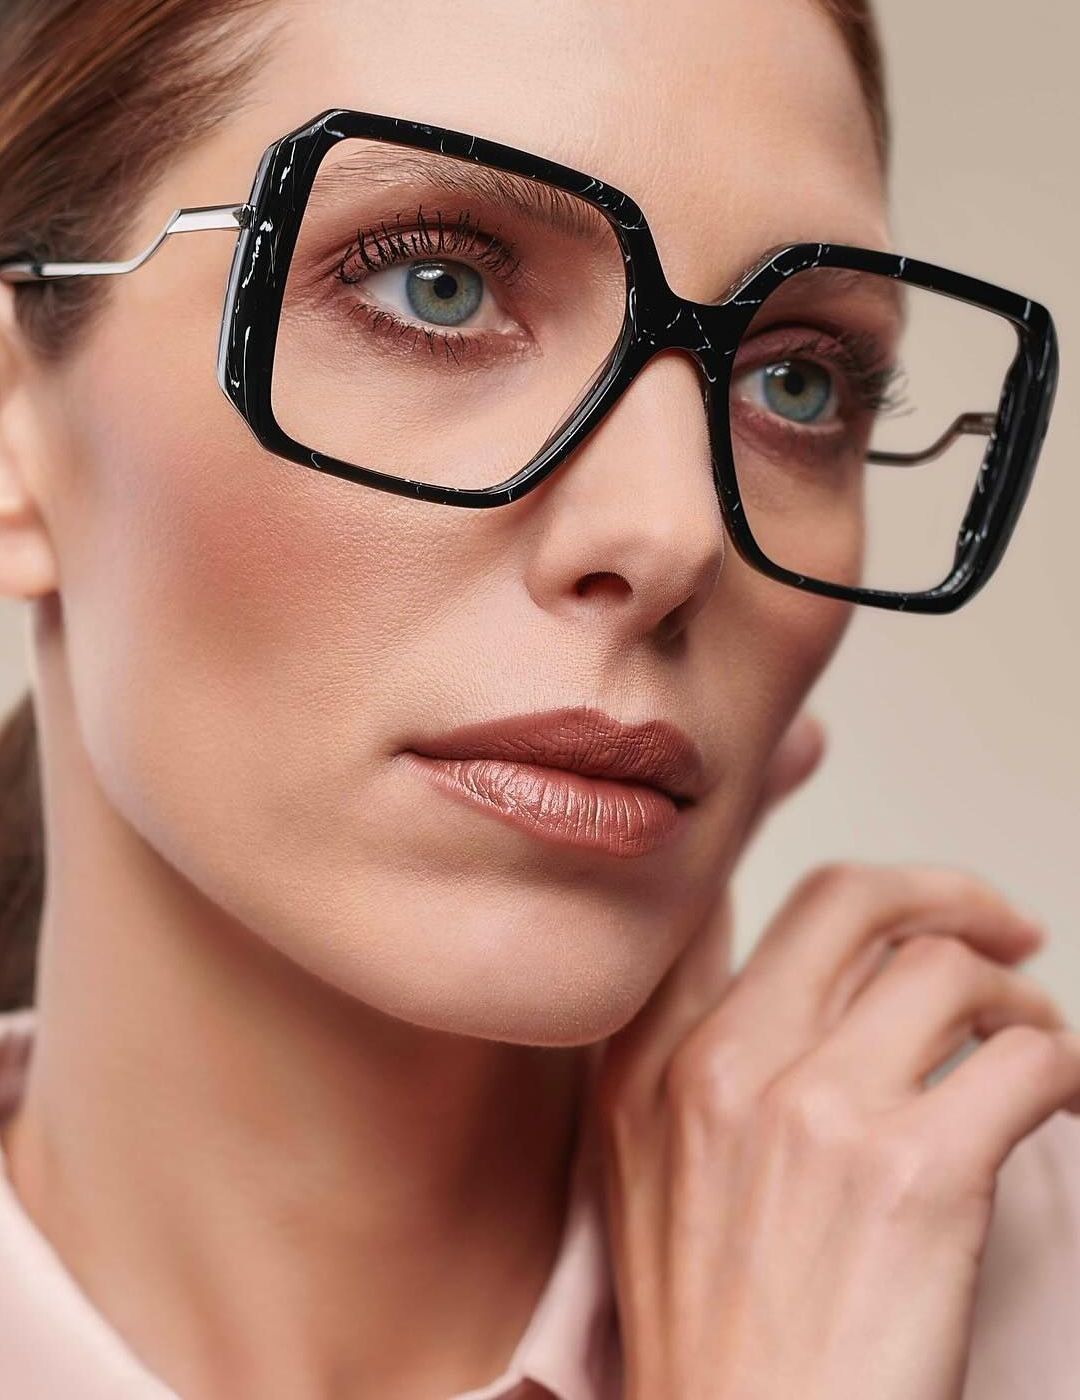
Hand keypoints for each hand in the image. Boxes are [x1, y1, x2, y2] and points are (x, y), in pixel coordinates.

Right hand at [593, 711, 1079, 1399]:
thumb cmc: (716, 1343)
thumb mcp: (650, 1182)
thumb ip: (695, 1065)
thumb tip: (784, 988)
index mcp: (644, 1064)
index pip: (706, 888)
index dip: (758, 795)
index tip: (801, 747)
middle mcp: (718, 1065)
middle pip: (852, 900)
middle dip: (944, 894)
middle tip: (999, 924)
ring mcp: (812, 1111)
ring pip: (951, 971)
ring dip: (1019, 999)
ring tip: (1035, 1044)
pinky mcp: (915, 1172)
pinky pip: (1024, 1055)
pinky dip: (1064, 1065)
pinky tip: (1062, 1098)